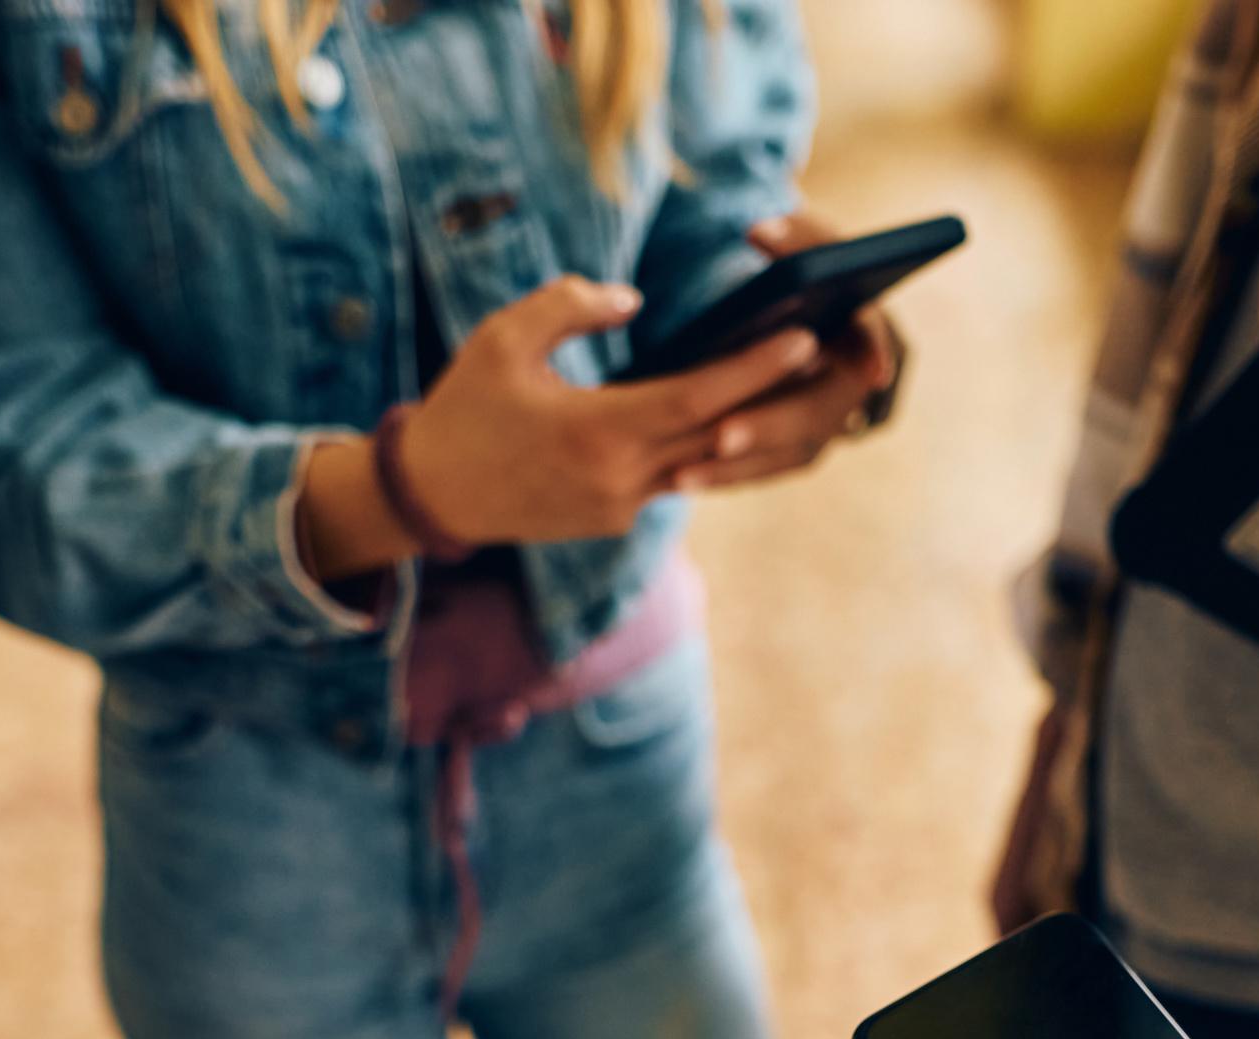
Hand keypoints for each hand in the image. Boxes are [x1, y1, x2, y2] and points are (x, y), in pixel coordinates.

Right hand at [299, 275, 822, 577]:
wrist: (432, 494)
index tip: (803, 337)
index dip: (755, 368)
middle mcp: (620, 479)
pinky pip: (674, 475)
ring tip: (792, 379)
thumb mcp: (503, 338)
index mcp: (598, 432)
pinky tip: (734, 409)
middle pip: (717, 432)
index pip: (698, 398)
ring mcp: (621, 507)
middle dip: (774, 395)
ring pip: (702, 459)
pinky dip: (704, 443)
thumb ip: (569, 305)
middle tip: (825, 351)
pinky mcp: (614, 518)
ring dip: (746, 423)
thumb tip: (633, 300)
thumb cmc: (465, 407)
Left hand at [667, 213, 898, 494]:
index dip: (871, 355)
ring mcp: (833, 417)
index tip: (860, 373)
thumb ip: (791, 234)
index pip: (875, 341)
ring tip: (683, 474)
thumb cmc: (800, 261)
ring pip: (797, 450)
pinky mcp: (801, 442)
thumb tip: (760, 233)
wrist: (797, 303)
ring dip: (743, 463)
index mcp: (869, 328)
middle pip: (823, 411)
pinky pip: (770, 467)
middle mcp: (859, 381)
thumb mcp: (799, 240)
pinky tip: (681, 479)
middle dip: (772, 423)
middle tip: (722, 435)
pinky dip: (729, 475)